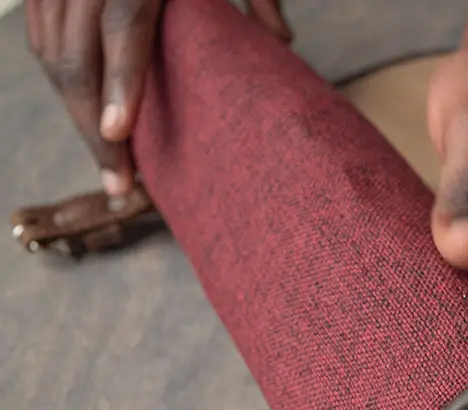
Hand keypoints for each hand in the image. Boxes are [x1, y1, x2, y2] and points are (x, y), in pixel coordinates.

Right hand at [25, 0, 289, 196]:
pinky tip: (86, 115)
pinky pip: (40, 33)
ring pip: (49, 51)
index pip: (122, 23)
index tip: (121, 138)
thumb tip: (282, 43)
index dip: (120, 82)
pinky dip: (59, 79)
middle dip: (93, 125)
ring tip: (108, 163)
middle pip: (74, 53)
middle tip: (120, 183)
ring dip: (75, 113)